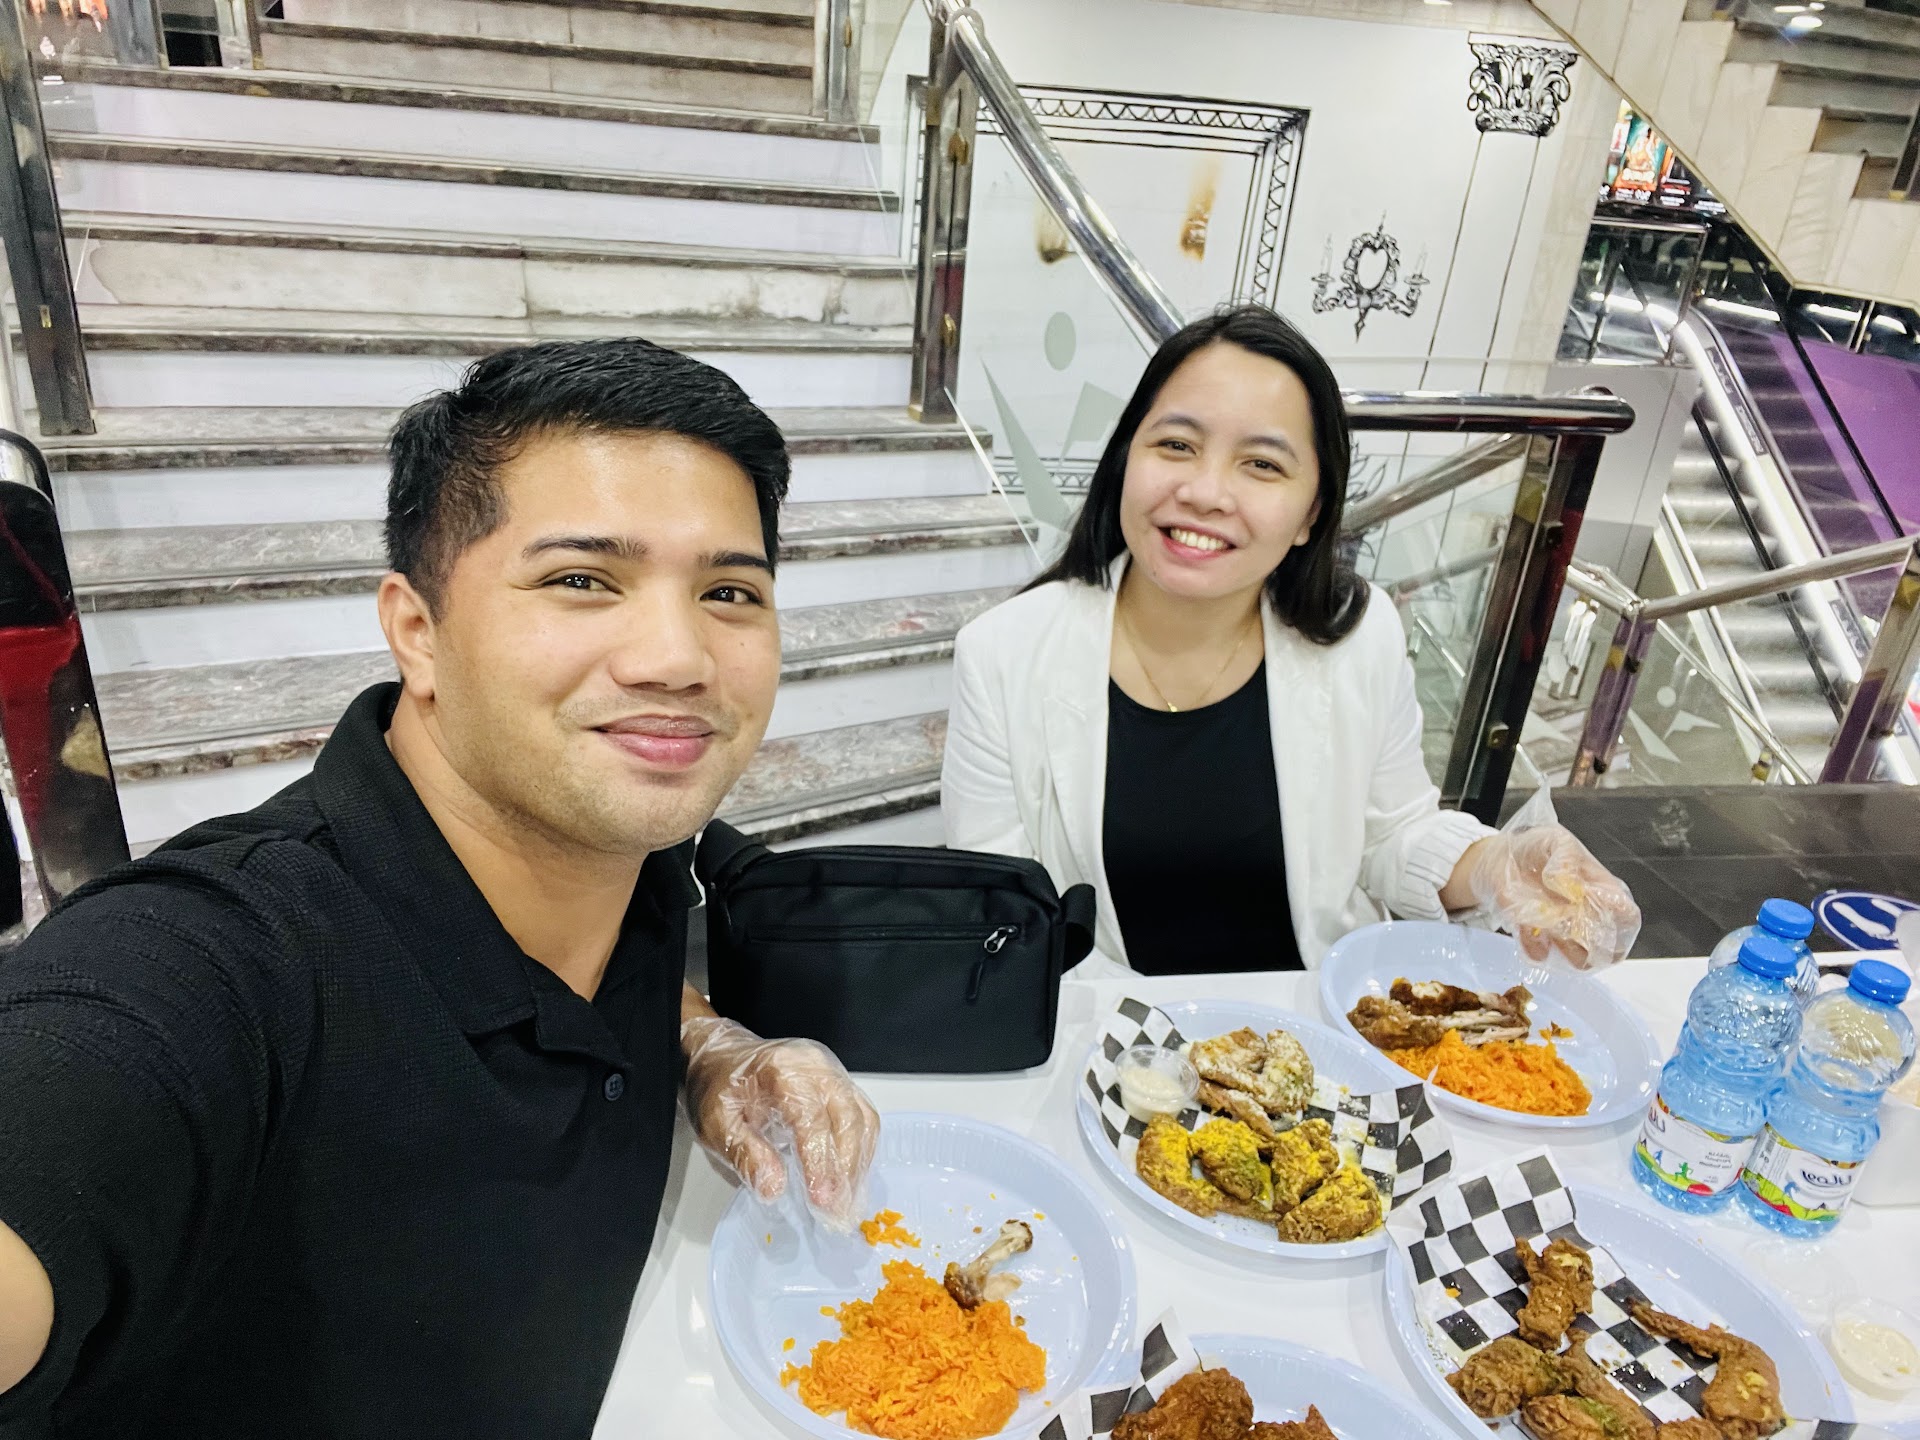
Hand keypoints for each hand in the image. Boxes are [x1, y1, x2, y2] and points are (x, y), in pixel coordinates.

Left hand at [681, 1017, 879, 1230]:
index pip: (811, 1117)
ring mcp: (833, 1073)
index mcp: (782, 1069)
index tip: (821, 1200)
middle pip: (847, 1117)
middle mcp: (815, 1066)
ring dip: (857, 1165)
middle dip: (846, 1170)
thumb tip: (773, 1189)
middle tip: (837, 1212)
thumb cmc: (719, 1088)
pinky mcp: (841, 1084)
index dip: (820, 1161)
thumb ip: (745, 1154)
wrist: (724, 1058)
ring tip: (846, 1204)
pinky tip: (849, 1180)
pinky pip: (862, 1117)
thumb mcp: (716, 1122)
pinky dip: (860, 1151)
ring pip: (862, 1119)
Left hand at [1463, 825, 1641, 969]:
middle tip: (1572, 923)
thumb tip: (1571, 884)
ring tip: (1548, 923)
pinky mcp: (1534, 936)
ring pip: (1578, 958)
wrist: (1501, 856)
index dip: (1618, 918)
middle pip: (1609, 947)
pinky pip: (1539, 954)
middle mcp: (1585, 915)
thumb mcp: (1556, 841)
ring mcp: (1561, 930)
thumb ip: (1567, 858)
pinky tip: (1525, 926)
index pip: (1627, 916)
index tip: (1594, 905)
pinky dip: (1534, 946)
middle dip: (1595, 943)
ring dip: (1566, 947)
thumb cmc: (1535, 847)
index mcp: (1600, 890)